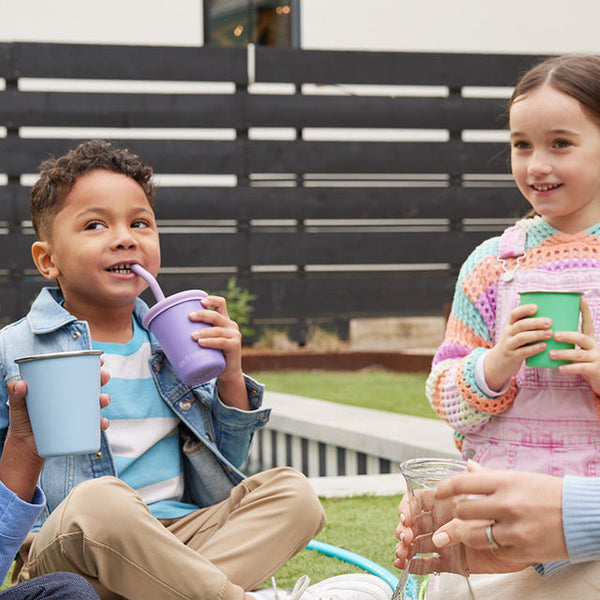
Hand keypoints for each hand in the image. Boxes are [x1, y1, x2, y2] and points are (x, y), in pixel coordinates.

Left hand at [8, 365, 110, 456]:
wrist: (25, 445)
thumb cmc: (22, 420)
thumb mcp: (18, 404)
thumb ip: (15, 393)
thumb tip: (20, 385)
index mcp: (63, 386)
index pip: (81, 371)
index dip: (93, 364)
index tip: (100, 360)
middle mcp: (75, 398)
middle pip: (94, 384)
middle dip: (103, 378)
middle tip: (103, 377)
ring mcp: (79, 413)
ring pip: (98, 403)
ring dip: (105, 399)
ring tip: (102, 400)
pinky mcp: (80, 429)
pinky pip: (95, 425)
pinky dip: (102, 423)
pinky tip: (102, 423)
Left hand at [189, 295, 247, 408]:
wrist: (227, 373)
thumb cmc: (213, 355)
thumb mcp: (206, 341)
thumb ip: (194, 334)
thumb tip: (163, 333)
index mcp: (224, 321)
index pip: (221, 304)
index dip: (211, 300)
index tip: (200, 301)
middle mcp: (230, 326)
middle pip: (217, 315)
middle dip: (202, 314)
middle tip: (190, 317)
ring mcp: (234, 336)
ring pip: (217, 330)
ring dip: (204, 331)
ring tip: (192, 336)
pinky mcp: (234, 347)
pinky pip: (222, 342)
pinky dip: (211, 342)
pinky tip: (202, 343)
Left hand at [432, 463, 565, 567]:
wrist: (582, 516)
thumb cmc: (548, 493)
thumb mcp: (518, 477)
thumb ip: (489, 476)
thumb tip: (468, 466)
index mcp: (504, 482)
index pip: (462, 483)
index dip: (444, 488)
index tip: (438, 493)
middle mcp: (506, 504)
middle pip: (462, 511)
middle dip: (454, 515)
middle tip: (453, 518)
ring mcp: (513, 529)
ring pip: (472, 535)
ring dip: (464, 535)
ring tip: (459, 533)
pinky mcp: (521, 550)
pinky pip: (493, 550)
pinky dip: (491, 547)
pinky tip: (495, 541)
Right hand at [484, 303, 552, 390]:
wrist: (498, 363)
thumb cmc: (514, 345)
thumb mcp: (515, 334)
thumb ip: (529, 327)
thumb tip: (555, 317)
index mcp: (510, 325)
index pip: (514, 314)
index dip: (524, 310)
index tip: (536, 307)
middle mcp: (508, 333)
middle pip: (520, 325)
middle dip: (535, 322)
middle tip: (549, 322)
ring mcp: (509, 345)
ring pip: (522, 338)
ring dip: (536, 334)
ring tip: (549, 333)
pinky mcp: (512, 357)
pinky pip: (523, 351)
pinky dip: (534, 348)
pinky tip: (544, 346)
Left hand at [552, 299, 599, 392]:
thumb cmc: (585, 362)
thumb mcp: (580, 350)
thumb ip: (569, 342)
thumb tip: (547, 330)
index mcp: (589, 339)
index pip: (588, 323)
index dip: (585, 311)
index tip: (580, 299)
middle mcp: (593, 346)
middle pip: (581, 338)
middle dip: (568, 335)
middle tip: (554, 335)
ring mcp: (595, 358)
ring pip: (578, 354)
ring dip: (564, 353)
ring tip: (551, 354)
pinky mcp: (594, 370)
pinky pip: (581, 368)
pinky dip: (570, 368)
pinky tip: (560, 368)